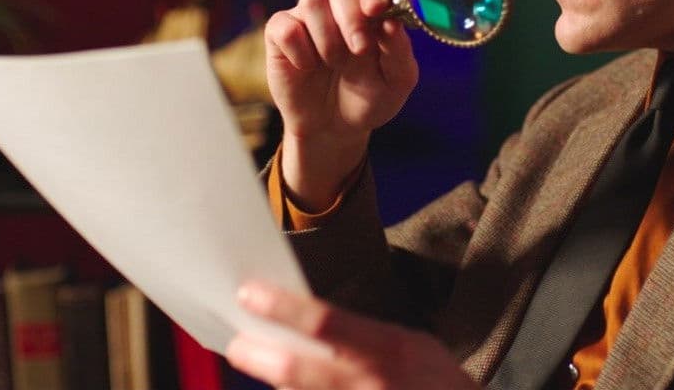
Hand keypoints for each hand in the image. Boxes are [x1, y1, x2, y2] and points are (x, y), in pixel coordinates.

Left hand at [226, 281, 479, 389]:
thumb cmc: (437, 382)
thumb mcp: (411, 343)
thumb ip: (363, 334)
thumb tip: (307, 321)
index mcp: (388, 348)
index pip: (325, 321)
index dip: (281, 307)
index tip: (248, 293)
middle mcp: (371, 383)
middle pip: (296, 369)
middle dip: (257, 355)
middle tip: (236, 343)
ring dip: (275, 381)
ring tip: (258, 362)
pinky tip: (286, 385)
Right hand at [265, 0, 418, 209]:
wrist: (333, 129)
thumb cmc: (368, 100)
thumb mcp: (395, 82)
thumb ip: (399, 52)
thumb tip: (392, 23)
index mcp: (371, 13)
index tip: (377, 9)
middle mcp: (339, 9)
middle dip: (351, 17)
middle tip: (359, 49)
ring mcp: (309, 19)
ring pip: (312, 0)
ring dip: (327, 36)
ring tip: (334, 63)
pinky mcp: (281, 34)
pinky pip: (285, 26)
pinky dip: (299, 50)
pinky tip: (307, 67)